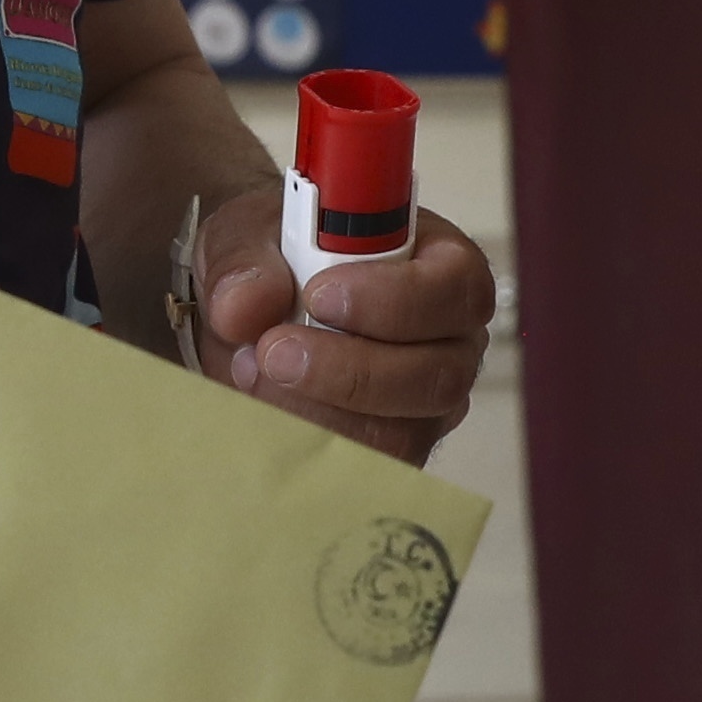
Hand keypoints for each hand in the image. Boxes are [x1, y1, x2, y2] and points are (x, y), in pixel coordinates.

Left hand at [181, 190, 494, 464]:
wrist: (247, 315)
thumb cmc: (273, 261)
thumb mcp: (247, 234)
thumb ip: (244, 260)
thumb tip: (244, 307)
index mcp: (439, 268)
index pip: (457, 287)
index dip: (396, 297)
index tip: (318, 295)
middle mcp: (447, 342)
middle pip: (440, 375)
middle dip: (352, 370)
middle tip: (273, 350)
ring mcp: (422, 406)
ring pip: (403, 433)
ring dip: (320, 412)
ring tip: (253, 375)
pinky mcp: (385, 451)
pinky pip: (363, 468)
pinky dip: (305, 445)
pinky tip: (261, 411)